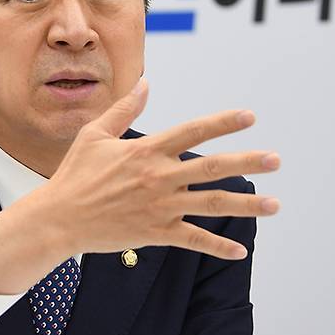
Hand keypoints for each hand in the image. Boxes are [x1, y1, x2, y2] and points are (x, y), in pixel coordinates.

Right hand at [47, 77, 279, 259]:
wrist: (59, 218)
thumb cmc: (74, 174)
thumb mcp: (94, 135)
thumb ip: (124, 109)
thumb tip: (145, 83)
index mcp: (146, 151)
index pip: (192, 131)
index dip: (223, 123)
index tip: (249, 117)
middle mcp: (158, 177)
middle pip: (212, 168)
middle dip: (247, 163)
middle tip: (275, 160)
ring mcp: (160, 206)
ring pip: (211, 204)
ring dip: (246, 204)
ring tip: (275, 205)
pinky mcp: (156, 232)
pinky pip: (193, 239)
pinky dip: (217, 246)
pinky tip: (240, 251)